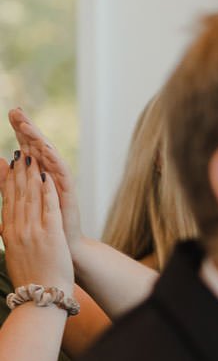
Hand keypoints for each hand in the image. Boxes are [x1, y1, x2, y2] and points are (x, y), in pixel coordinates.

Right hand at [0, 150, 74, 294]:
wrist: (40, 296)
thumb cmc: (30, 277)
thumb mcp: (14, 252)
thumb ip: (11, 234)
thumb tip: (7, 224)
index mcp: (8, 232)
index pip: (7, 200)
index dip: (7, 179)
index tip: (7, 161)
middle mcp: (17, 229)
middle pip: (16, 194)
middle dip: (18, 171)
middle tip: (20, 151)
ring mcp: (32, 231)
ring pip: (30, 196)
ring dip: (31, 174)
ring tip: (32, 156)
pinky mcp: (49, 235)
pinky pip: (47, 207)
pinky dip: (47, 190)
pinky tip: (47, 176)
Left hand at [9, 108, 81, 249]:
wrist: (63, 249)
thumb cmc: (45, 228)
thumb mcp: (21, 202)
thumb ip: (10, 182)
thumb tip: (1, 160)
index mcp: (38, 177)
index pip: (27, 147)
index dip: (20, 131)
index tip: (11, 113)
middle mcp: (50, 176)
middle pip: (38, 147)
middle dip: (27, 128)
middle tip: (17, 111)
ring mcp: (60, 184)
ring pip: (49, 157)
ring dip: (37, 140)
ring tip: (26, 126)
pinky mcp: (68, 193)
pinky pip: (61, 173)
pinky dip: (53, 161)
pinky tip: (45, 149)